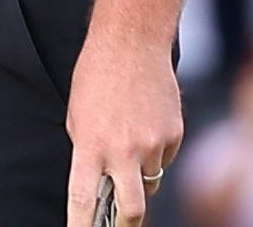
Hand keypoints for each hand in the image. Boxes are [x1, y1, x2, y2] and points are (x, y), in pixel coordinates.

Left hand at [66, 35, 182, 226]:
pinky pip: (165, 157)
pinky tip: (147, 121)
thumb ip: (89, 152)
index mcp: (90, 147)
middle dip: (127, 224)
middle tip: (122, 223)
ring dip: (142, 174)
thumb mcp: (78, 117)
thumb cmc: (97, 76)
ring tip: (132, 139)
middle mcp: (122, 151)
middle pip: (132, 209)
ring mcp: (152, 144)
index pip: (83, 200)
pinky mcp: (174, 135)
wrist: (132, 43)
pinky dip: (156, 149)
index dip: (81, 226)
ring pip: (151, 181)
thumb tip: (100, 181)